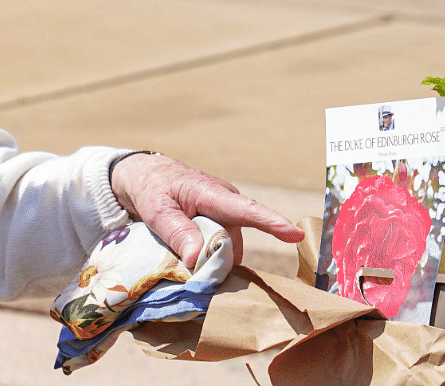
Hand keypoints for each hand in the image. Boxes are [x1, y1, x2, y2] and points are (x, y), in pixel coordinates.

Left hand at [110, 152, 304, 267]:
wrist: (148, 178)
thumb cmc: (153, 189)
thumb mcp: (156, 211)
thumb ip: (177, 233)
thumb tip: (199, 258)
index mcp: (212, 193)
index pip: (247, 210)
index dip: (272, 224)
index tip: (295, 235)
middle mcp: (227, 203)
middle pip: (232, 243)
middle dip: (216, 261)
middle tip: (184, 266)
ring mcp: (226, 216)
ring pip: (227, 249)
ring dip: (210, 259)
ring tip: (181, 254)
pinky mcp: (221, 225)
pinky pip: (222, 248)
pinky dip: (209, 257)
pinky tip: (191, 256)